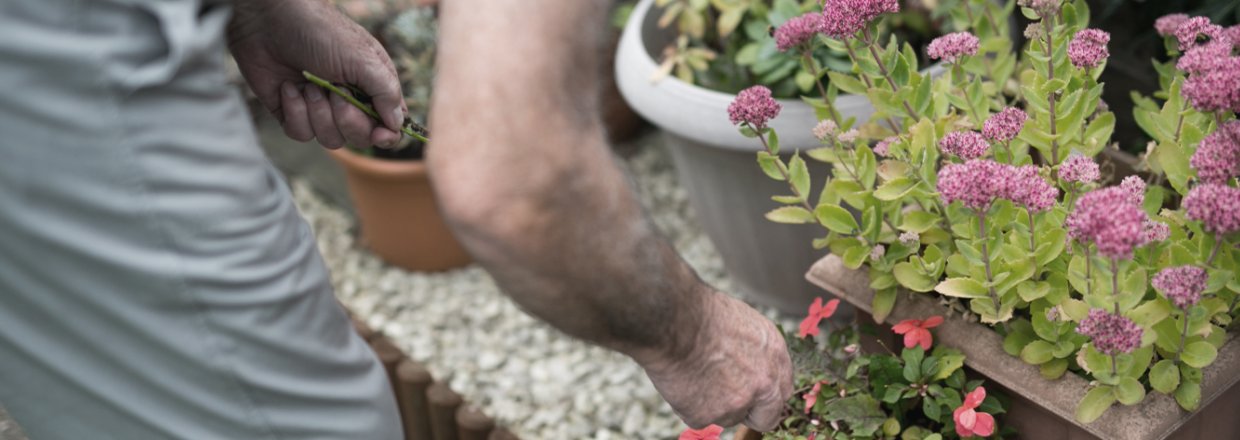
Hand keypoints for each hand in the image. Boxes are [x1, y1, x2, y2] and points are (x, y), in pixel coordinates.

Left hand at [227, 0, 405, 148]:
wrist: (269, 21)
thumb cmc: (321, 32)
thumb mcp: (362, 59)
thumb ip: (386, 93)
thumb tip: (397, 125)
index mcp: (372, 85)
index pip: (390, 124)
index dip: (386, 134)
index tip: (379, 134)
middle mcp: (349, 100)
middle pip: (361, 137)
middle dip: (348, 120)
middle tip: (336, 94)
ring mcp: (320, 108)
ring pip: (331, 140)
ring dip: (319, 113)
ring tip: (309, 84)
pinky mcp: (292, 113)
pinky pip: (301, 134)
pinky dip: (295, 112)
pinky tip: (289, 87)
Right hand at [640, 292, 793, 431]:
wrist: (675, 319)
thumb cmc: (701, 312)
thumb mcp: (744, 323)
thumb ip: (755, 353)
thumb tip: (749, 367)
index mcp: (776, 355)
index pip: (781, 391)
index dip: (764, 396)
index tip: (751, 395)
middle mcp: (765, 383)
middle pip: (766, 417)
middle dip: (749, 413)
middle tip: (726, 400)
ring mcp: (738, 403)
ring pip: (727, 417)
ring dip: (712, 404)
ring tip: (693, 373)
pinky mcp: (709, 416)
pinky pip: (699, 417)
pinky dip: (688, 404)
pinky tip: (681, 379)